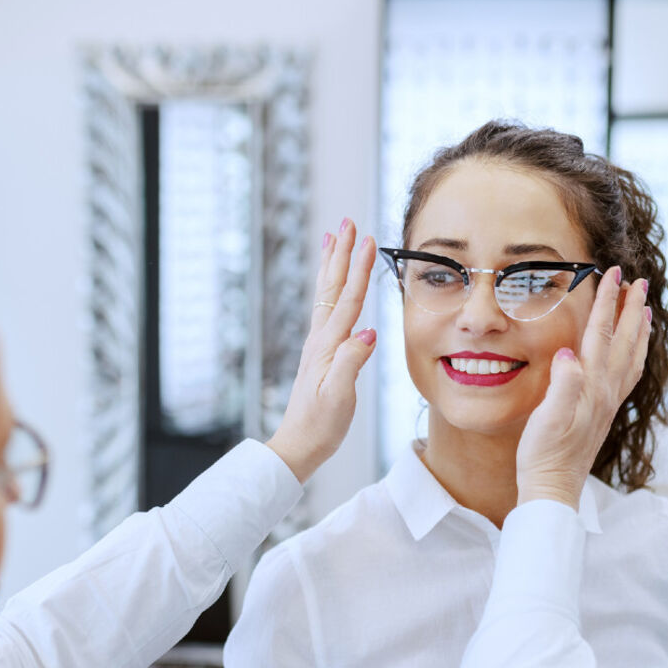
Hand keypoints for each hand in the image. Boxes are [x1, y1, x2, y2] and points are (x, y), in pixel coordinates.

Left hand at [265, 219, 377, 482]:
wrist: (299, 444)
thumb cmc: (321, 425)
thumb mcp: (339, 397)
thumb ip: (351, 363)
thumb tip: (367, 332)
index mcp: (329, 346)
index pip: (348, 299)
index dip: (359, 269)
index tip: (367, 240)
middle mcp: (321, 339)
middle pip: (333, 287)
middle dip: (341, 253)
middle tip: (347, 222)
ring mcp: (319, 345)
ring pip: (326, 295)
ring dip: (332, 265)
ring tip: (333, 238)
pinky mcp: (320, 354)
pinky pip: (326, 310)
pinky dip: (329, 289)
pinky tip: (332, 285)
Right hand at [515, 268, 651, 508]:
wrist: (553, 489)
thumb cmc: (544, 455)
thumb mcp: (546, 419)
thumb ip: (562, 385)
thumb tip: (569, 353)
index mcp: (591, 385)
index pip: (602, 333)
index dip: (607, 301)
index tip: (613, 273)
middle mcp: (606, 391)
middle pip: (625, 340)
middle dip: (631, 307)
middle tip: (639, 280)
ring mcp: (609, 402)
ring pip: (632, 356)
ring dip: (639, 328)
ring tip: (645, 308)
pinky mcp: (606, 412)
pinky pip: (629, 375)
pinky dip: (636, 354)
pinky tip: (634, 352)